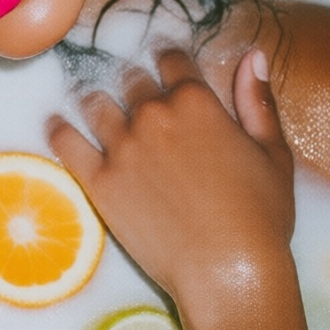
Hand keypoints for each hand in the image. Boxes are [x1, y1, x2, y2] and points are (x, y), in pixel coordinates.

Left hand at [47, 47, 294, 310]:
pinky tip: (56, 125)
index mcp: (197, 102)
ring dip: (97, 102)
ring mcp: (122, 148)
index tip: (165, 66)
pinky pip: (66, 142)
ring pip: (95, 104)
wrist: (228, 273)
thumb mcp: (273, 154)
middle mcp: (154, 115)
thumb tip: (252, 55)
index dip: (168, 60)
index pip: (172, 59)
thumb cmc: (261, 218)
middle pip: (131, 80)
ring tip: (96, 108)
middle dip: (135, 84)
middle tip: (135, 96)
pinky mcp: (98, 181)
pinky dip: (59, 129)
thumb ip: (258, 101)